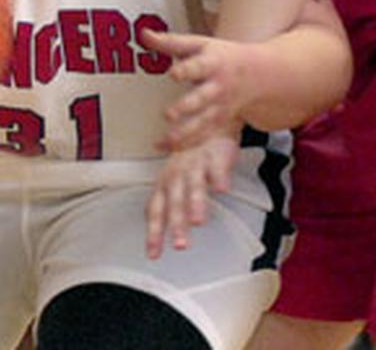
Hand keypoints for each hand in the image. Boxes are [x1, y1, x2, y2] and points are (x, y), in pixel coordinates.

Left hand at [141, 29, 258, 150]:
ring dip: (184, 133)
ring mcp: (219, 107)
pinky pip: (202, 136)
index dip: (186, 70)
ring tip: (166, 140)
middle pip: (202, 99)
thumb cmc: (221, 56)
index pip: (198, 67)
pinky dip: (185, 144)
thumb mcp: (199, 44)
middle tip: (168, 114)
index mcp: (211, 64)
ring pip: (202, 123)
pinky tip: (165, 148)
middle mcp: (217, 88)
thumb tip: (143, 33)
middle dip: (186, 107)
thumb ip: (170, 42)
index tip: (174, 74)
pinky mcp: (218, 122)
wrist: (259, 74)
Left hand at [145, 129, 239, 259]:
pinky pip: (218, 166)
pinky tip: (223, 189)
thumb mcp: (172, 178)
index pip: (156, 211)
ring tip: (198, 222)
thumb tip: (151, 223)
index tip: (154, 254)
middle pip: (175, 202)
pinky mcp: (215, 154)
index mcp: (166, 183)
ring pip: (195, 185)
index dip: (154, 232)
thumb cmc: (188, 154)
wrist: (207, 120)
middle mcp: (178, 175)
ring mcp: (196, 164)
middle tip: (179, 246)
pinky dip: (219, 176)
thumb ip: (165, 202)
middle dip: (176, 224)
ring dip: (196, 204)